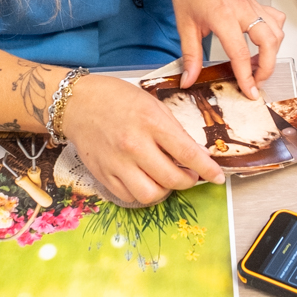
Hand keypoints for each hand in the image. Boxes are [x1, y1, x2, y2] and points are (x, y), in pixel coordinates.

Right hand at [60, 73, 224, 204]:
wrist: (78, 103)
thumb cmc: (117, 99)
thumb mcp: (152, 104)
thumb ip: (173, 130)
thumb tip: (195, 154)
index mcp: (151, 122)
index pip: (187, 153)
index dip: (207, 169)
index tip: (217, 176)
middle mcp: (134, 145)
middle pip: (172, 179)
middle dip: (189, 181)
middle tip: (191, 175)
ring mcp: (117, 162)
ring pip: (151, 194)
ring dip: (166, 191)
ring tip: (167, 179)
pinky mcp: (103, 174)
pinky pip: (130, 196)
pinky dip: (143, 193)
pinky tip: (146, 180)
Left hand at [167, 0, 283, 98]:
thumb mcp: (184, 25)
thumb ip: (189, 56)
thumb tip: (188, 80)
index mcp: (223, 15)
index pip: (240, 52)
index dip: (245, 76)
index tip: (248, 92)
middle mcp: (243, 9)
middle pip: (269, 43)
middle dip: (267, 68)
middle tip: (255, 82)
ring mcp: (253, 5)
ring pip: (277, 32)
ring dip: (271, 54)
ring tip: (255, 66)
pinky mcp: (257, 4)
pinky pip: (276, 21)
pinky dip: (275, 36)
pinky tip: (261, 44)